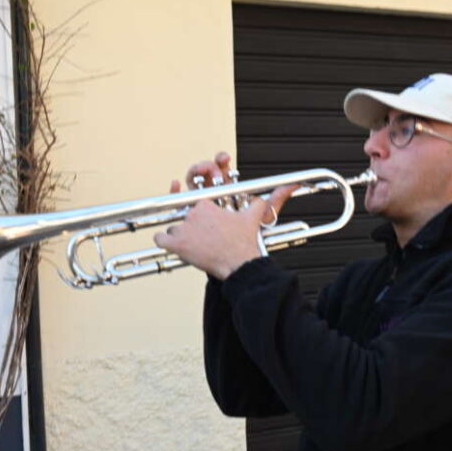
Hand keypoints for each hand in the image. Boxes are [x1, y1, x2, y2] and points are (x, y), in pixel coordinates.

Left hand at [156, 151, 297, 278]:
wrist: (239, 264)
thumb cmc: (245, 241)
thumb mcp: (254, 217)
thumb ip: (266, 200)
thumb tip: (290, 186)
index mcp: (208, 203)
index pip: (193, 199)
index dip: (193, 203)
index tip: (193, 208)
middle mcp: (193, 212)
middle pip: (183, 214)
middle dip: (190, 224)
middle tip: (198, 233)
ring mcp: (183, 228)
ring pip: (173, 226)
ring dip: (180, 234)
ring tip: (192, 243)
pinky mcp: (176, 244)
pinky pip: (161, 238)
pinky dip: (164, 242)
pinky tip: (172, 245)